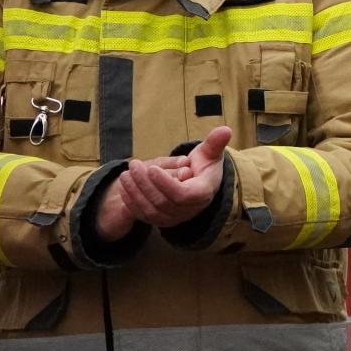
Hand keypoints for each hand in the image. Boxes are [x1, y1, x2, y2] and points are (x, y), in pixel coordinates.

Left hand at [97, 127, 232, 233]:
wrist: (200, 185)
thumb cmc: (204, 166)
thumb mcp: (210, 153)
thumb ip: (215, 143)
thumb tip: (226, 129)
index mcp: (202, 193)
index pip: (181, 194)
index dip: (165, 183)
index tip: (151, 167)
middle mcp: (189, 210)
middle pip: (162, 202)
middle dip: (144, 183)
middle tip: (134, 164)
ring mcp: (175, 218)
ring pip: (150, 210)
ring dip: (135, 192)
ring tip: (125, 174)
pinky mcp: (162, 220)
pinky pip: (144, 216)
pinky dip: (131, 202)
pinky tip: (124, 187)